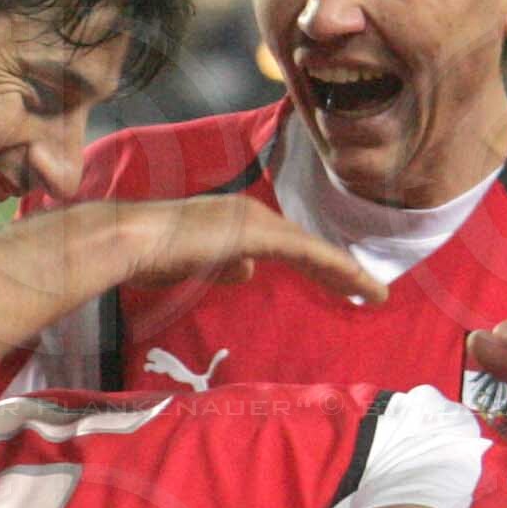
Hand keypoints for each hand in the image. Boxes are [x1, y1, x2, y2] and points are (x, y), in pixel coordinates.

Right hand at [110, 195, 385, 305]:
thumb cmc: (150, 255)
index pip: (285, 245)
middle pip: (305, 245)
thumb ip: (224, 266)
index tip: (340, 285)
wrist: (131, 241)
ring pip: (312, 249)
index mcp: (236, 221)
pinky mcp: (258, 233)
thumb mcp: (194, 264)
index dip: (315, 266)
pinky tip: (357, 284)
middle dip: (338, 270)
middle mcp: (251, 213)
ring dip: (346, 273)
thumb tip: (250, 270)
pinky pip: (307, 253)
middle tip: (368, 291)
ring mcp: (256, 220)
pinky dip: (336, 269)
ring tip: (375, 294)